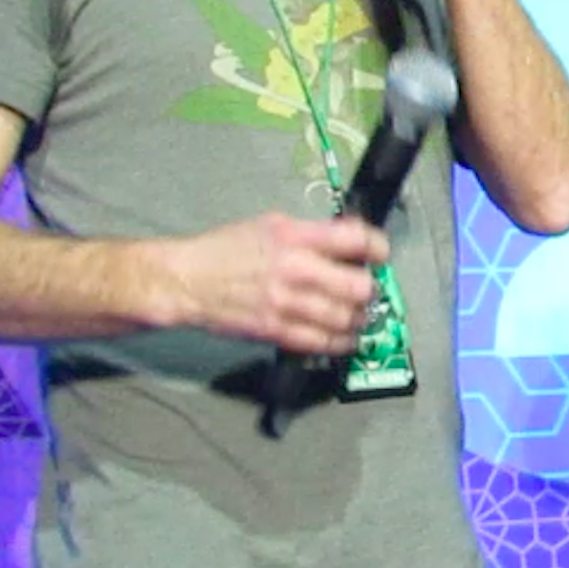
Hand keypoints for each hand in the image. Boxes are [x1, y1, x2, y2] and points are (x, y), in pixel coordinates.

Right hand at [166, 212, 389, 354]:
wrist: (188, 280)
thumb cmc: (228, 248)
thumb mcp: (272, 224)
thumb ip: (311, 234)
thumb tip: (348, 244)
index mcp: (295, 236)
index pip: (354, 239)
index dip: (378, 247)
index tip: (380, 254)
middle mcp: (295, 269)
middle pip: (358, 286)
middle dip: (370, 288)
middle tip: (367, 288)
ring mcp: (286, 303)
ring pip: (345, 319)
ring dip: (359, 318)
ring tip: (359, 314)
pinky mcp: (276, 330)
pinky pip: (322, 343)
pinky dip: (341, 342)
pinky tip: (345, 338)